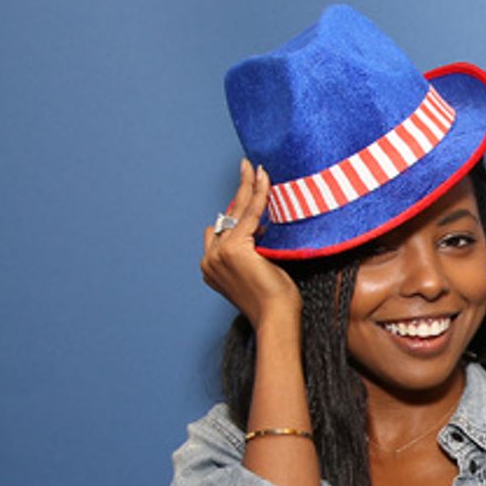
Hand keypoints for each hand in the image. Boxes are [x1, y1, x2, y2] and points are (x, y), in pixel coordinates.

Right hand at [201, 161, 301, 328]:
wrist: (276, 318)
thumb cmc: (274, 302)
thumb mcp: (257, 272)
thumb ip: (251, 252)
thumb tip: (262, 227)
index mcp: (211, 267)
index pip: (221, 230)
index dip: (235, 209)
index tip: (245, 190)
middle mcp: (209, 259)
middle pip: (226, 216)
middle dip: (238, 190)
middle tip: (246, 167)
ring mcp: (219, 253)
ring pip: (236, 211)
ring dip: (247, 187)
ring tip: (257, 168)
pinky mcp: (236, 248)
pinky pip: (251, 213)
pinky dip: (258, 194)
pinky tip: (265, 178)